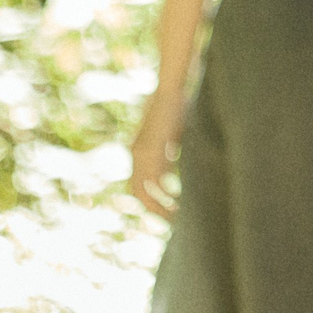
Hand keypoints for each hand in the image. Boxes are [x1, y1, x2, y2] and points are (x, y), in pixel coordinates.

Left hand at [129, 90, 186, 219]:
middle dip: (153, 209)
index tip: (165, 209)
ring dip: (159, 206)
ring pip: (144, 191)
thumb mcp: (169, 136)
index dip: (150, 199)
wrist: (170, 91)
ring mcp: (141, 153)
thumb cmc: (174, 109)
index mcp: (138, 150)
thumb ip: (167, 152)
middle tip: (170, 221)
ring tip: (175, 216)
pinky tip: (177, 202)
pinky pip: (155, 181)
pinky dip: (165, 194)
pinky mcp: (151, 151)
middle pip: (138, 192)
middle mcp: (136, 154)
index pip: (138, 183)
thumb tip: (171, 167)